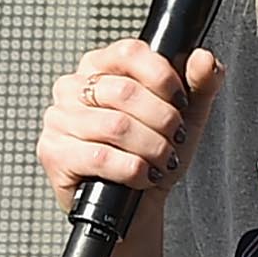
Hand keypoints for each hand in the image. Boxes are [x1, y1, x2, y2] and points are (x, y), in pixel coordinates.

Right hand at [37, 41, 221, 211]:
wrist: (138, 203)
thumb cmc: (155, 153)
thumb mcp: (188, 116)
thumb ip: (201, 83)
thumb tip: (204, 59)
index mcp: (101, 67)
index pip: (130, 53)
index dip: (163, 77)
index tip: (181, 101)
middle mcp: (72, 88)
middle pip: (126, 92)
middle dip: (163, 121)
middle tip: (174, 138)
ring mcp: (58, 120)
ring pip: (117, 126)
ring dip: (152, 148)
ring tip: (161, 159)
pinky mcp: (53, 152)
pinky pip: (101, 157)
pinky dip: (134, 170)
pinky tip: (141, 175)